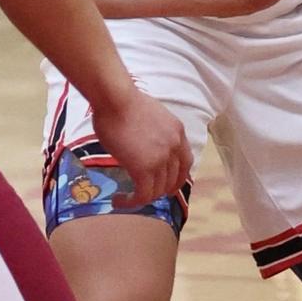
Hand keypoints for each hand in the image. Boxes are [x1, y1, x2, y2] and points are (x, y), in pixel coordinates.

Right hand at [89, 83, 192, 205]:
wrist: (115, 99)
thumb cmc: (122, 101)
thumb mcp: (149, 116)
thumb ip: (152, 133)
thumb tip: (140, 144)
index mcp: (178, 132)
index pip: (186, 162)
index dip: (177, 177)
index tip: (167, 185)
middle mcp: (175, 147)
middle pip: (174, 179)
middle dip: (160, 190)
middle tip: (143, 194)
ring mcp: (162, 159)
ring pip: (158, 190)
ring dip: (143, 198)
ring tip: (126, 198)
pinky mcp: (144, 169)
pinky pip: (143, 195)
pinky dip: (131, 202)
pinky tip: (119, 200)